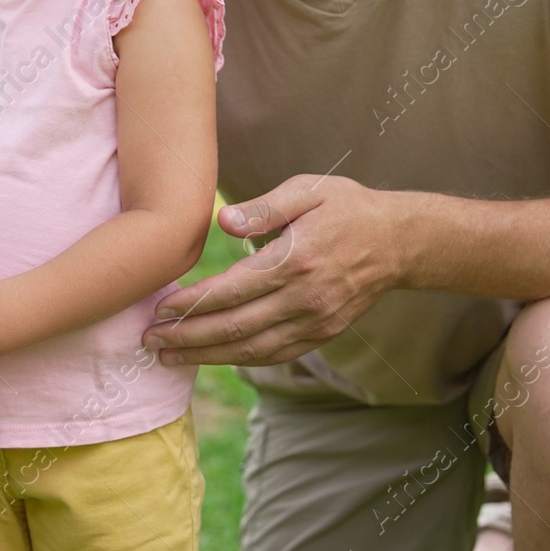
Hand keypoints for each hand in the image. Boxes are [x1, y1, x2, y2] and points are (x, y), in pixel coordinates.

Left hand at [141, 175, 403, 366]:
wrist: (399, 241)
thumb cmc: (346, 206)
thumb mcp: (307, 190)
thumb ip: (264, 208)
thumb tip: (222, 220)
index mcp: (295, 261)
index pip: (232, 290)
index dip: (192, 303)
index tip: (159, 307)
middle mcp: (305, 298)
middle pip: (236, 327)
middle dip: (188, 338)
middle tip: (150, 342)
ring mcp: (316, 321)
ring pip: (253, 350)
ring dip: (207, 357)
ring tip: (170, 358)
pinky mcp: (323, 334)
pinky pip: (276, 354)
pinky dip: (241, 360)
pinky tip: (213, 358)